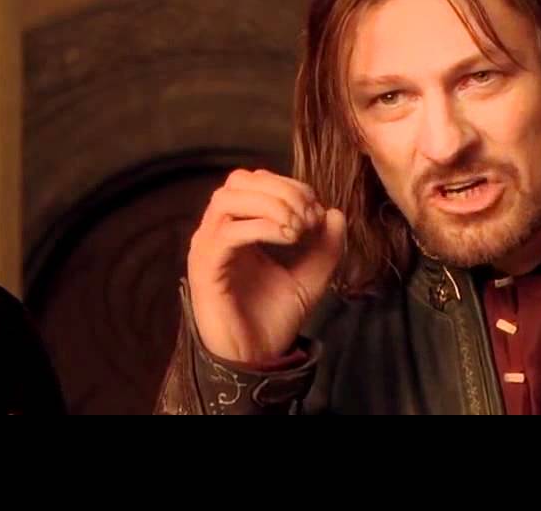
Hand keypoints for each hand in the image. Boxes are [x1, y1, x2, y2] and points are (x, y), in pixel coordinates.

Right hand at [186, 168, 346, 362]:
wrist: (256, 358)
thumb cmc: (274, 318)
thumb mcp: (311, 277)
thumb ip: (325, 246)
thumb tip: (334, 212)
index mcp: (238, 227)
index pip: (257, 181)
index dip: (291, 186)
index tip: (317, 213)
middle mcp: (218, 231)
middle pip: (239, 180)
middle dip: (282, 190)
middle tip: (308, 218)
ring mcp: (208, 247)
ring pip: (229, 198)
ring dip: (271, 204)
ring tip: (297, 229)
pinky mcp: (206, 267)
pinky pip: (228, 232)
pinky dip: (263, 227)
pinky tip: (288, 238)